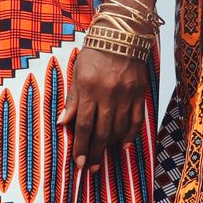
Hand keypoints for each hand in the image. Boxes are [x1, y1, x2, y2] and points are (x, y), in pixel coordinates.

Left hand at [57, 46, 147, 172]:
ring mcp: (126, 95)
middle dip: (94, 153)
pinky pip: (136, 120)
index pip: (83, 125)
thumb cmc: (95, 53)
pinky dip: (130, 135)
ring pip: (119, 129)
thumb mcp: (77, 73)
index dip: (80, 146)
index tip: (78, 163)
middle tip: (89, 168)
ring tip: (102, 158)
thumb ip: (72, 99)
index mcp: (90, 89)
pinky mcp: (140, 93)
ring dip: (109, 147)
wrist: (122, 35)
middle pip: (101, 132)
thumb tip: (62, 123)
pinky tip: (123, 145)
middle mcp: (108, 94)